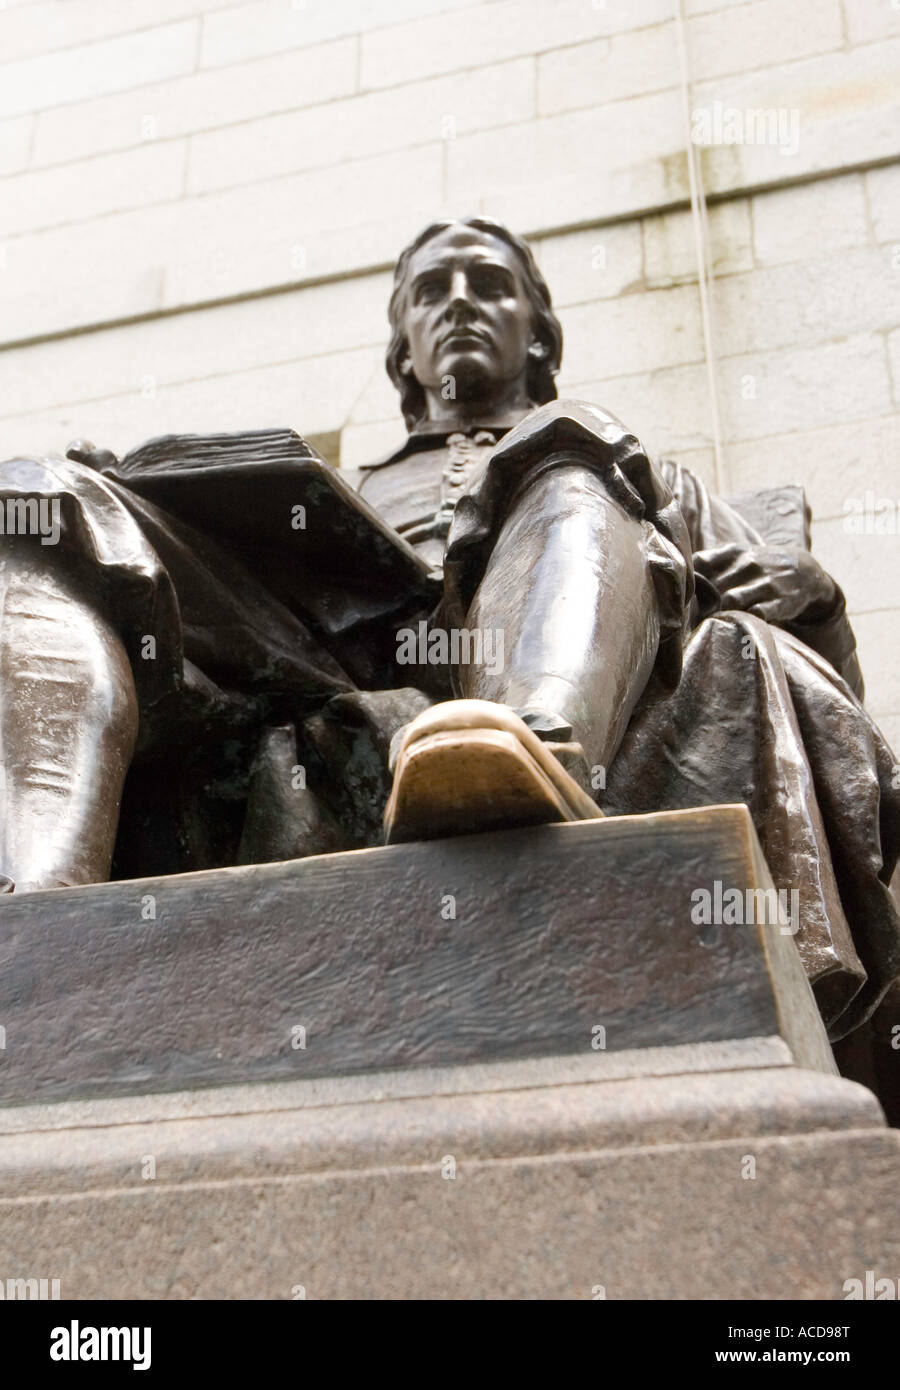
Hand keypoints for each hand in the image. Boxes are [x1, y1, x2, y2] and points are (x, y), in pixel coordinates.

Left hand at [693, 544, 836, 624]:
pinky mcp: (779, 602)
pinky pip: (755, 614)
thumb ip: (709, 562)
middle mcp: (748, 565)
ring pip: (730, 600)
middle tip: (687, 619)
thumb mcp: (738, 555)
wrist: (804, 572)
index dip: (688, 581)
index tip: (680, 596)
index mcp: (733, 552)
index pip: (700, 563)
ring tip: (706, 625)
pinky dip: (742, 621)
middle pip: (712, 587)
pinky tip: (732, 626)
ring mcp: (765, 584)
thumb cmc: (759, 567)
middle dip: (698, 604)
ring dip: (716, 614)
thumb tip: (679, 577)